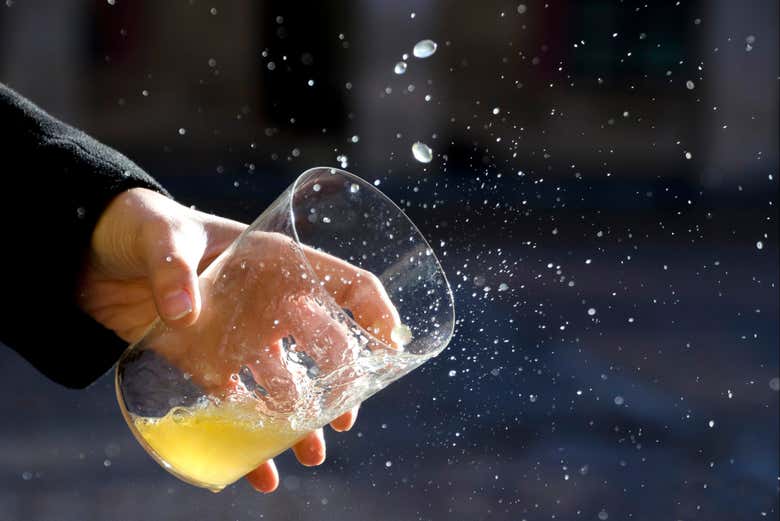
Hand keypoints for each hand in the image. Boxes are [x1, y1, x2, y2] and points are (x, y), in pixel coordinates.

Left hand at [78, 188, 399, 491]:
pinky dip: (249, 439)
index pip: (343, 283)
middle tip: (340, 417)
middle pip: (326, 344)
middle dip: (341, 383)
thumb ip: (171, 268)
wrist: (99, 256)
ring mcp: (242, 336)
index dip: (375, 311)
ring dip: (301, 421)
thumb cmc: (141, 227)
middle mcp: (269, 303)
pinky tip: (259, 471)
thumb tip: (185, 313)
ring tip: (311, 454)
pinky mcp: (209, 363)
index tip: (392, 346)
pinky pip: (238, 405)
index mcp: (275, 263)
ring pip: (288, 384)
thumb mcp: (159, 236)